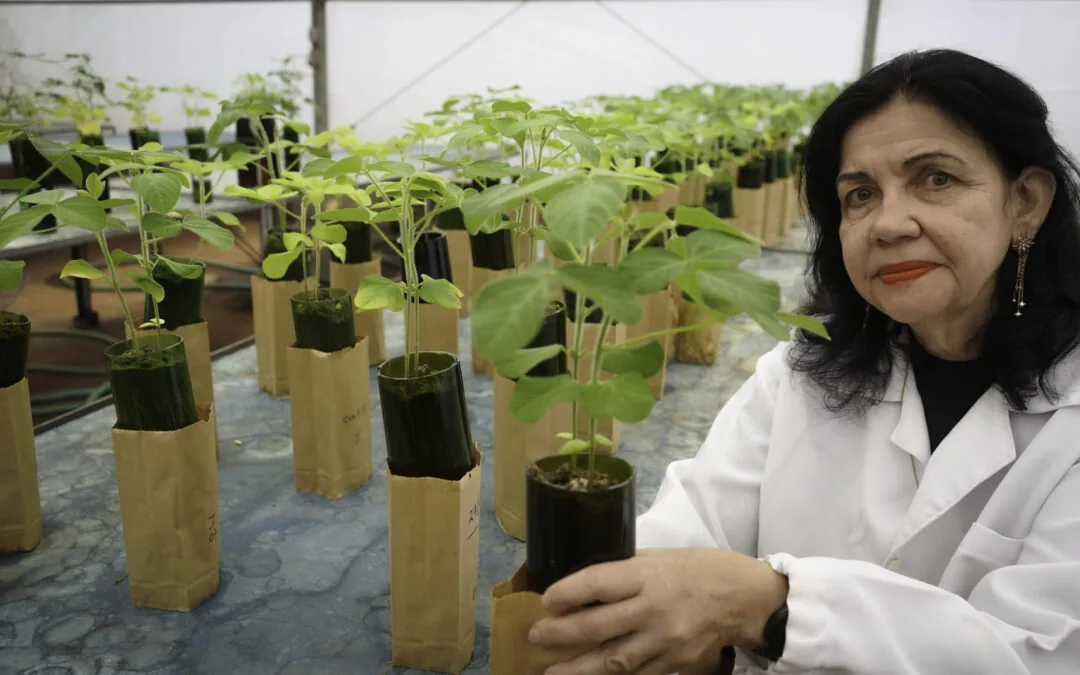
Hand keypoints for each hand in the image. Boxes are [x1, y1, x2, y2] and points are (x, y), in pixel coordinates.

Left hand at [528, 548, 788, 674]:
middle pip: (597, 626)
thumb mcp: (660, 557)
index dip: (567, 593)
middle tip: (535, 636)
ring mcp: (664, 641)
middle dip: (561, 634)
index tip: (545, 600)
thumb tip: (587, 581)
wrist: (745, 599)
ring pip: (613, 660)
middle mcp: (653, 609)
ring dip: (578, 669)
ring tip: (551, 674)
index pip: (598, 583)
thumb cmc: (701, 570)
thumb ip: (626, 570)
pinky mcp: (675, 664)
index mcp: (648, 575)